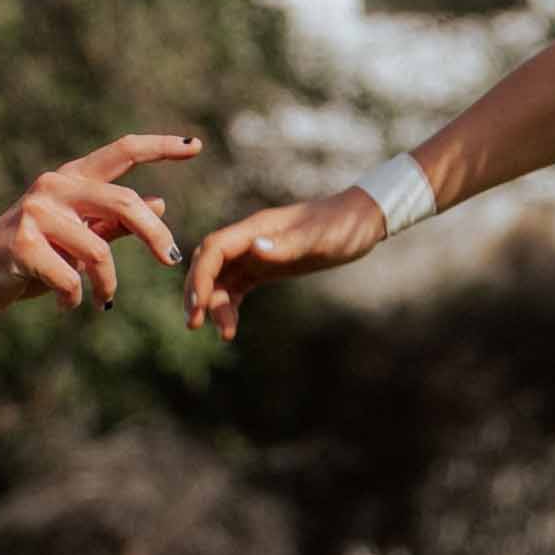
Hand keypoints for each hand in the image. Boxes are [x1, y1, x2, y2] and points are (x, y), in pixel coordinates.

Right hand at [0, 134, 197, 315]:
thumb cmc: (25, 256)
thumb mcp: (74, 237)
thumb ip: (112, 222)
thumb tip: (160, 204)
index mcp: (70, 179)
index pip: (122, 151)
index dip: (160, 147)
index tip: (195, 147)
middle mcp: (54, 187)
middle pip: (124, 202)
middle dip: (155, 235)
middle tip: (171, 260)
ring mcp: (36, 213)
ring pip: (99, 249)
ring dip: (107, 283)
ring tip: (102, 299)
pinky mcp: (22, 244)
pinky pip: (71, 277)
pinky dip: (76, 297)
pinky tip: (67, 304)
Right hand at [184, 180, 397, 336]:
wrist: (361, 222)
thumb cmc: (342, 226)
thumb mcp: (318, 239)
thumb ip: (287, 245)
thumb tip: (255, 250)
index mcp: (255, 229)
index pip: (213, 251)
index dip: (200, 277)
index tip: (198, 305)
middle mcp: (250, 239)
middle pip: (208, 264)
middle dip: (198, 292)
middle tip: (194, 323)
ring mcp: (256, 252)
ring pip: (221, 279)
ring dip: (214, 304)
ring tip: (224, 333)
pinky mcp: (266, 266)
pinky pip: (237, 285)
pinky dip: (229, 304)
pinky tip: (230, 325)